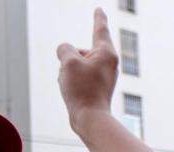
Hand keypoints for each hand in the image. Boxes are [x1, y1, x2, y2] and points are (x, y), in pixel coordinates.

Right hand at [57, 8, 117, 132]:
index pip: (100, 29)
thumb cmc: (82, 89)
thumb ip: (65, 49)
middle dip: (69, 60)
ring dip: (68, 72)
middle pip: (80, 51)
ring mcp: (104, 76)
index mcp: (106, 52)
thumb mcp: (68, 62)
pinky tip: (73, 94)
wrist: (90, 119)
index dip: (98, 17)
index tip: (99, 9)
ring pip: (77, 65)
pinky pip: (79, 78)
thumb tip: (66, 52)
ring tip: (73, 87)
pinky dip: (71, 82)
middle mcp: (108, 63)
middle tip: (73, 76)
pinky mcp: (98, 87)